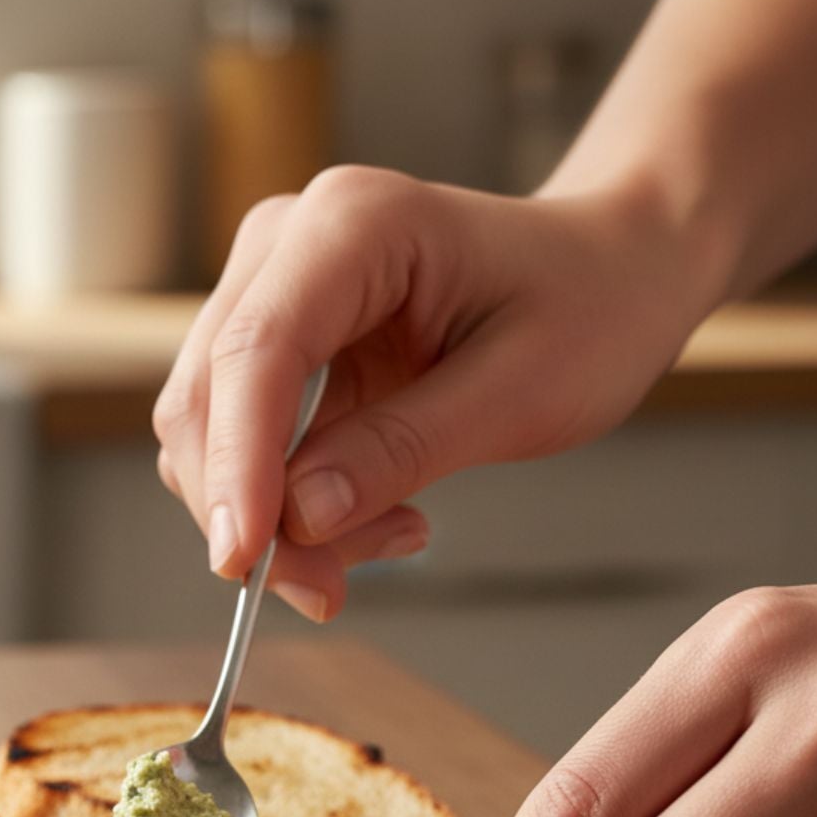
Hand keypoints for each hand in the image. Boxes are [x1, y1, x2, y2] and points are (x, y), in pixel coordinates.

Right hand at [153, 167, 717, 618]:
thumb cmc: (588, 308)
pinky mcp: (272, 351)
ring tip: (391, 537)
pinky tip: (373, 514)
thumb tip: (299, 519)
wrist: (608, 272)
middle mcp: (285, 248)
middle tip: (331, 591)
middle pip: (208, 399)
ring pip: (209, 435)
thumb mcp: (522, 391)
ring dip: (272, 518)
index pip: (256, 351)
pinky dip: (285, 507)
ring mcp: (268, 296)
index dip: (238, 463)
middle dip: (250, 511)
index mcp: (352, 225)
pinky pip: (241, 449)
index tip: (243, 560)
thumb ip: (402, 448)